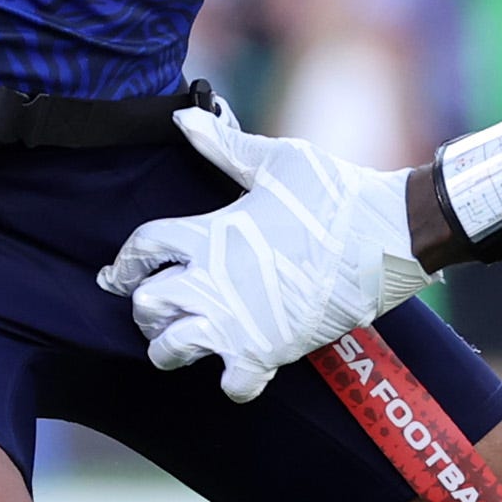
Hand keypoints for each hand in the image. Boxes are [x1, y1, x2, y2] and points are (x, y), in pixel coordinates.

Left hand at [100, 106, 433, 401]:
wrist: (385, 234)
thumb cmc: (333, 192)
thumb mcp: (274, 161)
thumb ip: (222, 145)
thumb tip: (181, 115)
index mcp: (208, 234)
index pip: (141, 248)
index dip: (124, 262)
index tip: (115, 275)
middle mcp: (212, 282)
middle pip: (146, 305)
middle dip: (146, 308)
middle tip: (159, 307)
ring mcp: (238, 321)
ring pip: (171, 351)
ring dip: (170, 348)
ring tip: (182, 342)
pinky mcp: (270, 350)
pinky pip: (233, 385)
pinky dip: (233, 382)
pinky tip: (239, 368)